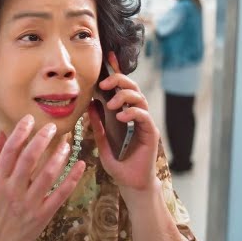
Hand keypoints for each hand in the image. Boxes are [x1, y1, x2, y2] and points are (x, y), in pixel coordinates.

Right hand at [0, 115, 85, 240]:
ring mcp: (30, 203)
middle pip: (29, 160)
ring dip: (59, 156)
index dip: (20, 133)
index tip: (30, 118)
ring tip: (67, 142)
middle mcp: (13, 191)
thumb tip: (2, 131)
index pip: (9, 152)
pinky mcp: (43, 214)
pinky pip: (60, 194)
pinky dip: (72, 179)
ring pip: (47, 176)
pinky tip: (81, 164)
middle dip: (41, 140)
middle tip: (51, 126)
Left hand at [89, 51, 159, 191]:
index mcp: (123, 114)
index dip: (116, 71)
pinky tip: (121, 117)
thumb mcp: (102, 143)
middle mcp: (135, 115)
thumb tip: (90, 105)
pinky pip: (144, 115)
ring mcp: (144, 122)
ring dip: (124, 96)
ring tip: (112, 105)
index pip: (121, 88)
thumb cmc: (118, 165)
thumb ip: (98, 125)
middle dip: (118, 80)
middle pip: (132, 87)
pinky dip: (133, 112)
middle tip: (103, 84)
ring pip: (140, 97)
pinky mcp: (151, 132)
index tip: (108, 56)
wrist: (131, 184)